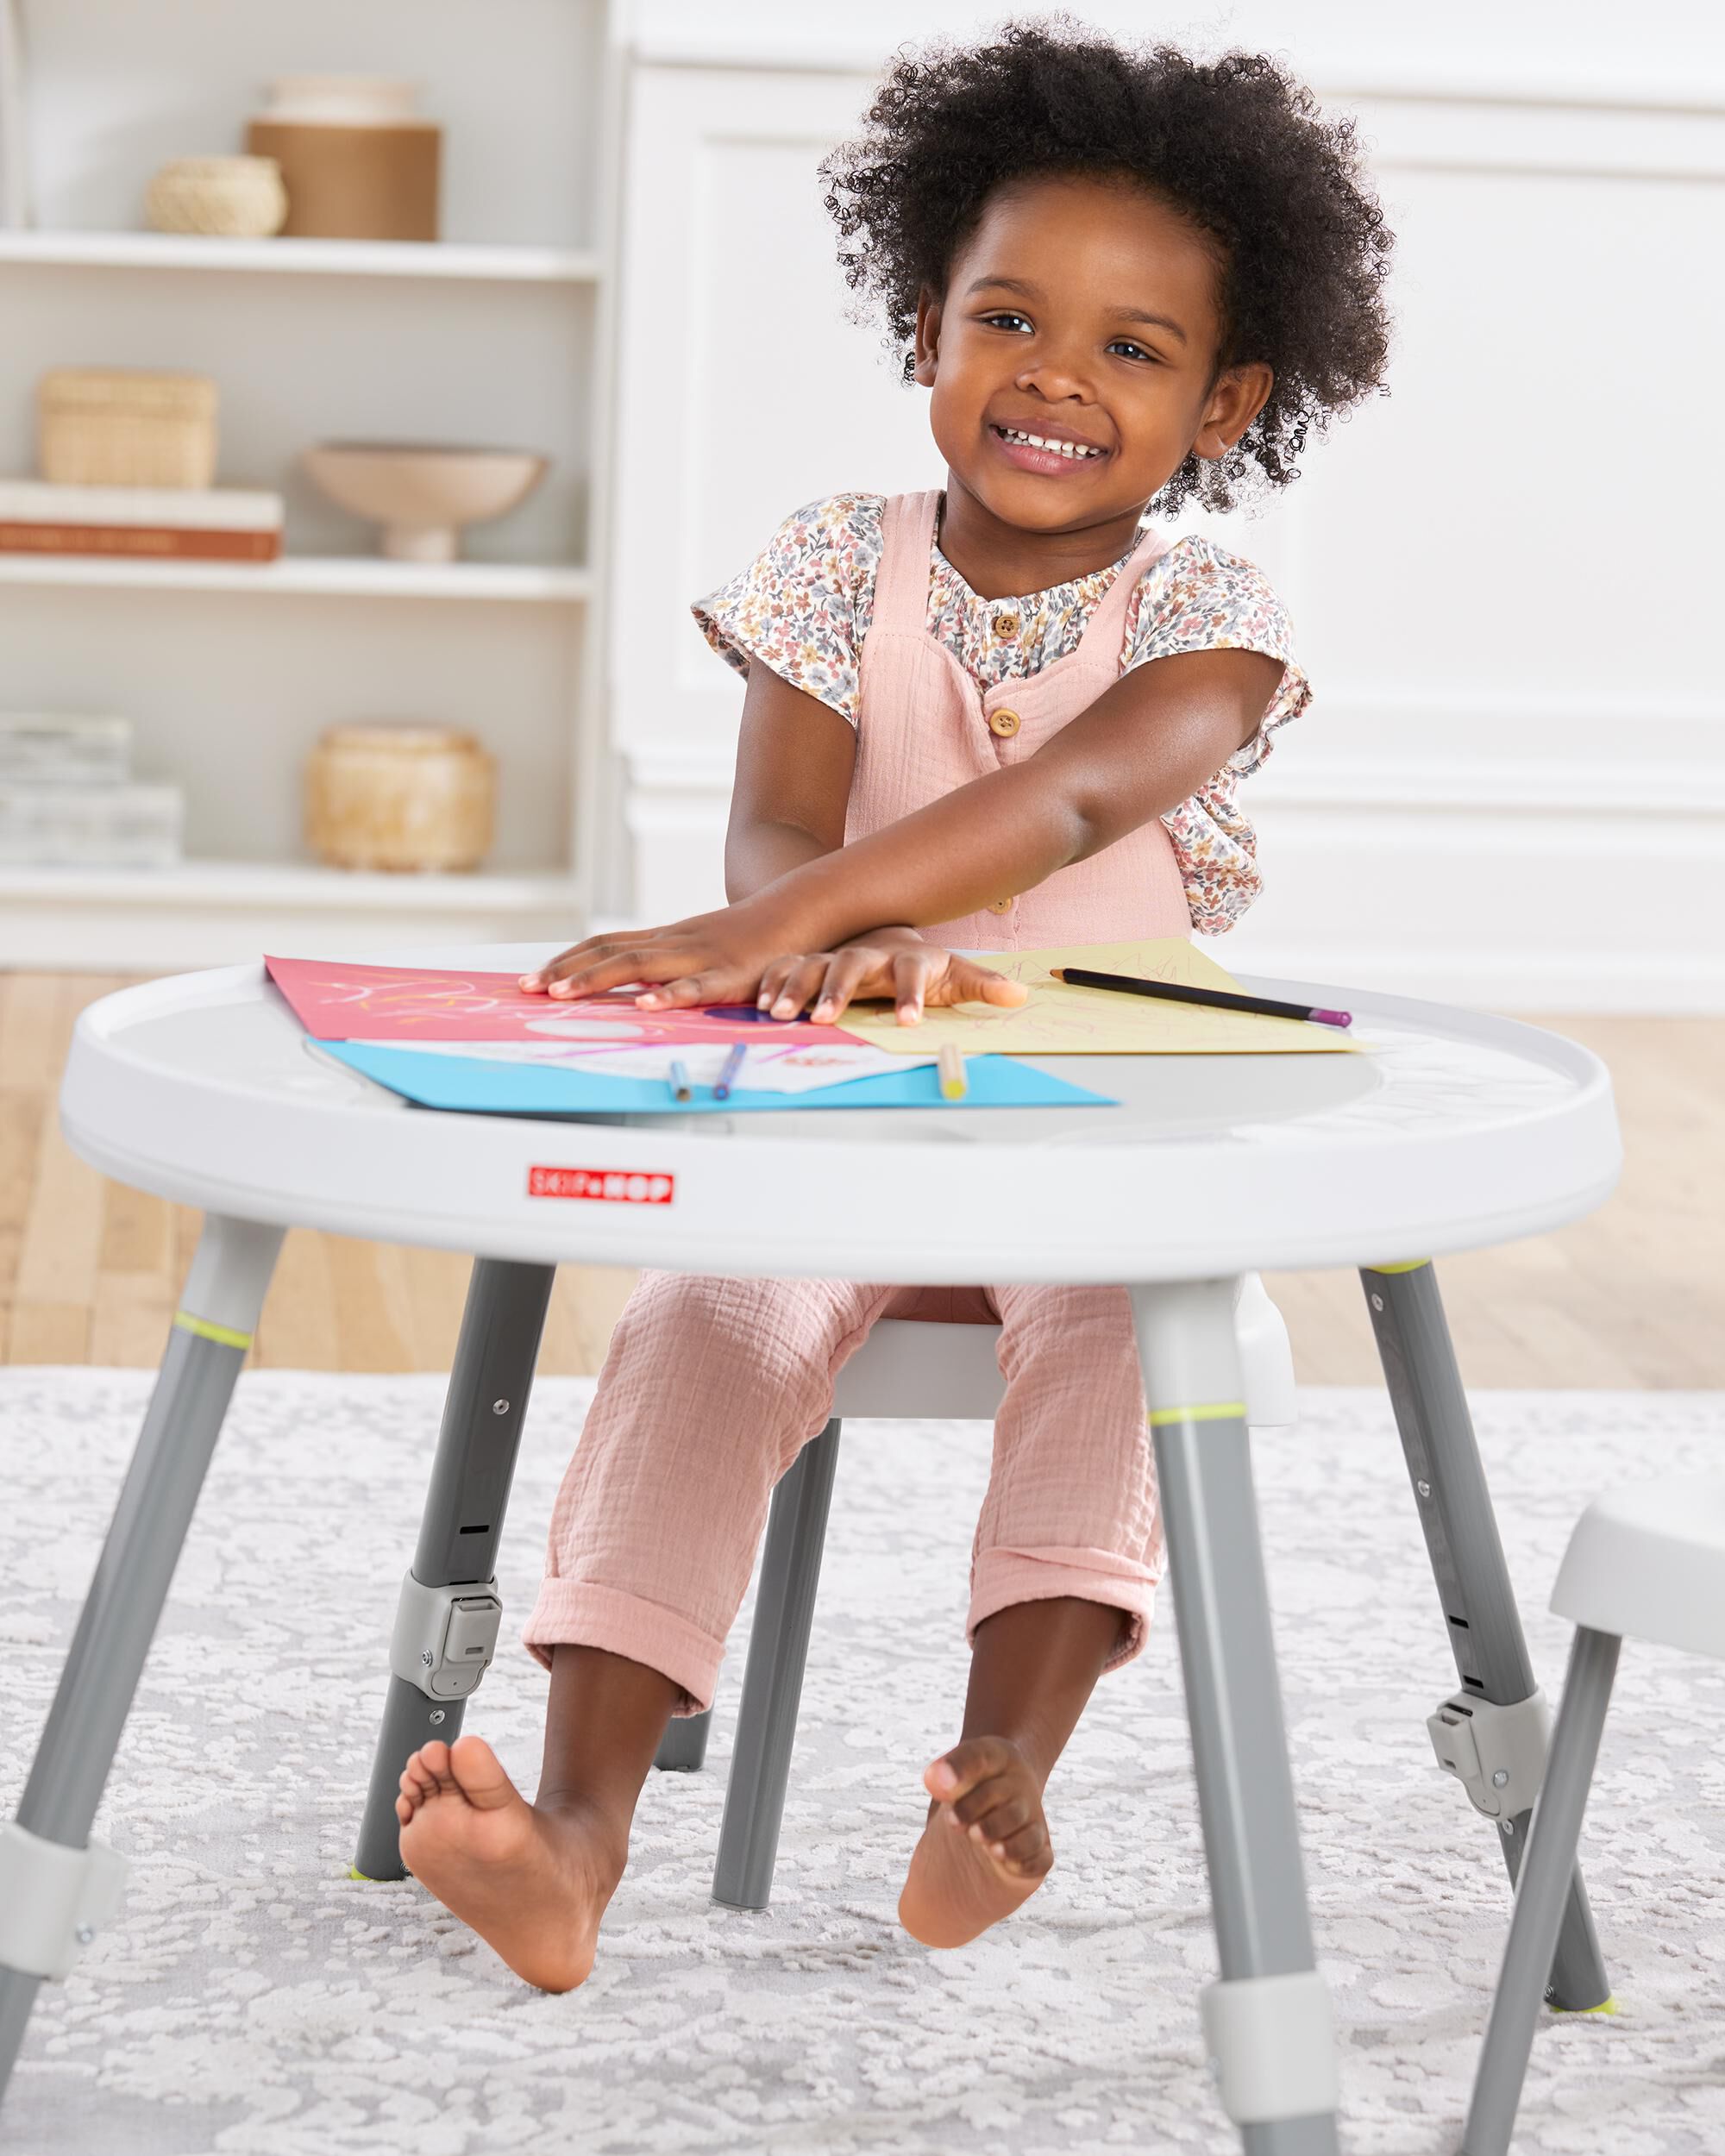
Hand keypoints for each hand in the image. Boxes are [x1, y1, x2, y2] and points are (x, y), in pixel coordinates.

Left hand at [520, 897, 803, 1007]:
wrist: (800, 910)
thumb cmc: (753, 937)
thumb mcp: (701, 947)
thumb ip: (669, 963)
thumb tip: (635, 986)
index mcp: (665, 939)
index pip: (604, 945)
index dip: (566, 961)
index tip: (531, 979)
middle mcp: (673, 943)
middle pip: (609, 953)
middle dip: (565, 972)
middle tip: (527, 989)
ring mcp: (699, 957)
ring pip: (639, 966)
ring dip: (596, 980)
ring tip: (561, 995)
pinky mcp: (730, 975)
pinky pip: (696, 986)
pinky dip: (669, 996)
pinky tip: (646, 1007)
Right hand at [755, 927, 1029, 1025]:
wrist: (887, 934)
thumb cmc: (922, 965)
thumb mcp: (955, 974)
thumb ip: (982, 986)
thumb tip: (1020, 996)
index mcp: (906, 958)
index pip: (911, 973)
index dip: (911, 997)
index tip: (910, 1022)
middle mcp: (867, 954)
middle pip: (850, 966)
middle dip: (837, 992)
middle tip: (827, 1019)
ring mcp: (835, 956)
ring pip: (811, 967)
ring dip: (796, 990)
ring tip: (782, 1015)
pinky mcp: (810, 962)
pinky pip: (785, 970)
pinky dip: (772, 984)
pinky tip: (761, 1004)